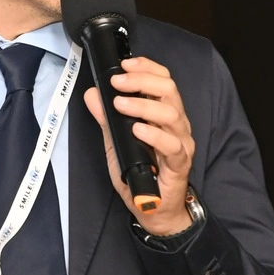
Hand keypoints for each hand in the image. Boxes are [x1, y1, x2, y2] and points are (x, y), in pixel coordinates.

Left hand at [84, 55, 195, 236]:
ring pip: (171, 113)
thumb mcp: (116, 143)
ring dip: (143, 105)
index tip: (124, 65)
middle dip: (142, 80)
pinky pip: (172, 144)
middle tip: (118, 82)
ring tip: (120, 105)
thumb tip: (92, 94)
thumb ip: (106, 119)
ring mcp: (181, 142)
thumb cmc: (140, 174)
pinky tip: (138, 130)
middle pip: (169, 90)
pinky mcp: (180, 163)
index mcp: (163, 114)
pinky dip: (153, 134)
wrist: (153, 210)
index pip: (163, 80)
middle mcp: (176, 124)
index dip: (146, 68)